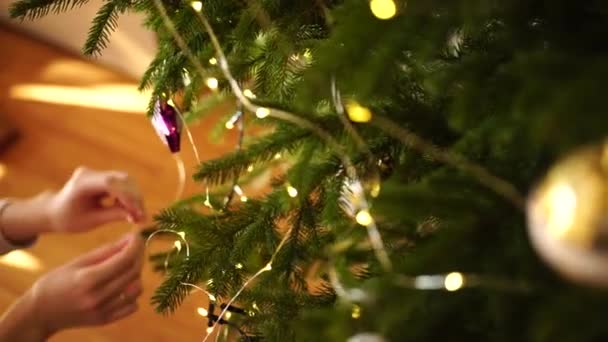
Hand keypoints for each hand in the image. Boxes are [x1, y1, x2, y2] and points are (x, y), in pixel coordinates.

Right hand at [25, 232, 143, 337]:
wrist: (40, 312)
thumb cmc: (56, 282)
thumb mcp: (77, 262)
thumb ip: (106, 251)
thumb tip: (130, 239)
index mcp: (88, 279)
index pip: (124, 259)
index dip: (135, 244)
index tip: (137, 235)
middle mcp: (98, 297)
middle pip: (133, 272)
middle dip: (138, 255)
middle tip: (135, 247)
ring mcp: (103, 311)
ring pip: (136, 289)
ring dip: (136, 275)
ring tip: (125, 267)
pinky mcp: (106, 320)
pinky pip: (133, 306)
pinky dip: (132, 293)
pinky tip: (122, 285)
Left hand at [48, 167, 145, 232]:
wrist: (53, 212)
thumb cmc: (68, 219)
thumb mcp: (92, 221)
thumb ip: (115, 215)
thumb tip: (137, 216)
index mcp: (82, 183)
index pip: (112, 184)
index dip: (129, 198)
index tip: (138, 214)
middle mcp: (90, 173)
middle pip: (123, 179)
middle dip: (136, 198)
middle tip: (142, 217)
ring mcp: (96, 173)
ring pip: (125, 180)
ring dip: (134, 197)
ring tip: (136, 216)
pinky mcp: (102, 177)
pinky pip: (122, 183)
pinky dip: (128, 196)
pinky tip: (128, 210)